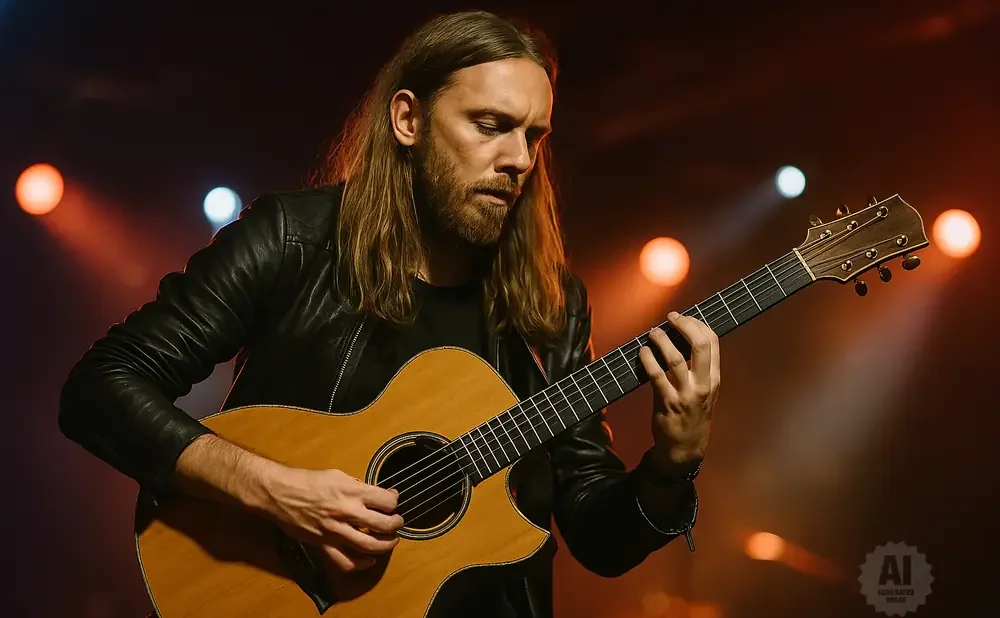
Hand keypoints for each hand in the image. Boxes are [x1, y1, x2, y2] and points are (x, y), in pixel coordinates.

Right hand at [260, 466, 403, 571]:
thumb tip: (376, 494)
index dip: (394, 501)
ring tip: (390, 541)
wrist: (279, 493)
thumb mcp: (337, 475)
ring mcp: (335, 531)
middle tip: (397, 522)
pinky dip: (361, 564)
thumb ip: (358, 486)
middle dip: (396, 524)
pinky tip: (369, 560)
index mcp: (351, 491)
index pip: (387, 501)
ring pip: (370, 545)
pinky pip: (345, 561)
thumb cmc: (306, 481)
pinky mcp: (323, 544)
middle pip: (385, 524)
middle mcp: (346, 512)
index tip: (392, 501)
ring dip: (386, 545)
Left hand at [639, 311, 720, 467]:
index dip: (697, 324)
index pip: (712, 343)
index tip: (684, 317)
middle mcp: (703, 384)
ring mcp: (686, 394)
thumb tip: (682, 338)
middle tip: (671, 318)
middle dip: (684, 326)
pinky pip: (656, 376)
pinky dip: (648, 360)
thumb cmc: (692, 415)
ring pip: (676, 359)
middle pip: (700, 346)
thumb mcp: (704, 391)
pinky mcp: (668, 403)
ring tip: (653, 333)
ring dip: (662, 341)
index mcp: (714, 378)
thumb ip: (698, 368)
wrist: (685, 447)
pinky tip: (643, 352)